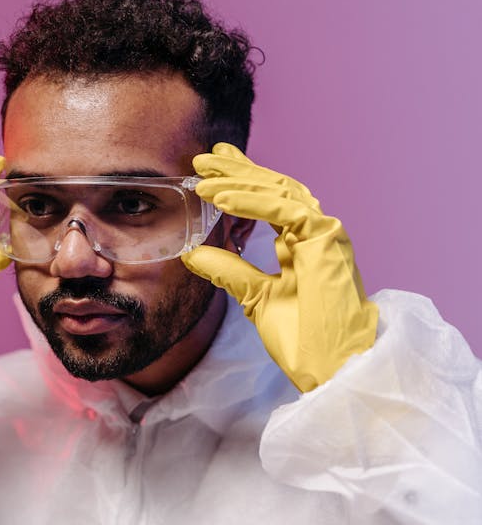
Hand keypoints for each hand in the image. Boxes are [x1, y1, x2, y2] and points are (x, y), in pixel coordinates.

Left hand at [181, 143, 378, 391]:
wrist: (332, 366)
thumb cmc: (304, 337)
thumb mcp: (254, 297)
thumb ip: (229, 271)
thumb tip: (193, 253)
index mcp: (301, 243)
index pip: (269, 201)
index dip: (241, 181)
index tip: (210, 170)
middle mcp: (314, 233)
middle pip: (273, 188)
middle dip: (237, 171)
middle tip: (202, 158)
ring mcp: (324, 234)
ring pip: (279, 192)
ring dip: (239, 183)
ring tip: (204, 178)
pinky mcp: (327, 239)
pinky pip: (285, 210)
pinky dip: (252, 202)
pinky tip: (223, 199)